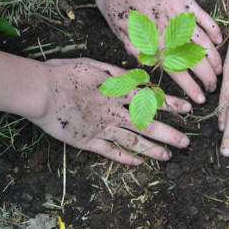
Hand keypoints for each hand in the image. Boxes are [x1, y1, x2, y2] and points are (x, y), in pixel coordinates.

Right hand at [27, 58, 191, 164]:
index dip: (171, 104)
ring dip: (152, 150)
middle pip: (147, 125)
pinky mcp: (87, 141)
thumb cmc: (65, 73)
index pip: (151, 98)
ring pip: (133, 141)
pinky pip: (110, 151)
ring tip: (167, 157)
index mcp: (117, 91)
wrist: (40, 91)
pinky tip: (137, 163)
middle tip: (185, 143)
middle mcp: (114, 112)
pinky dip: (124, 158)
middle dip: (169, 134)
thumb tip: (139, 75)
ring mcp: (101, 128)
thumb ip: (118, 72)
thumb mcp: (95, 65)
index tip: (188, 109)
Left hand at [93, 0, 222, 103]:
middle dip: (207, 79)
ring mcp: (180, 17)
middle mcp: (170, 34)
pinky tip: (219, 40)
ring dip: (214, 59)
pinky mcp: (185, 0)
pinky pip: (205, 18)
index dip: (191, 89)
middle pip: (195, 62)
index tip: (199, 100)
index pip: (177, 74)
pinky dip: (214, 30)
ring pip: (204, 44)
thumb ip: (134, 49)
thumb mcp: (118, 31)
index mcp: (153, 45)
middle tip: (213, 89)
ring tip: (220, 71)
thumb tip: (146, 66)